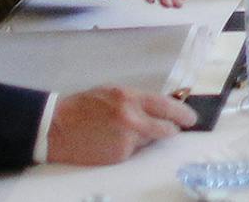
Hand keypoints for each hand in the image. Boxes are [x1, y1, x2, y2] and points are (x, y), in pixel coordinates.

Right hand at [44, 86, 197, 165]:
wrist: (56, 127)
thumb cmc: (84, 106)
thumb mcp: (113, 92)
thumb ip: (137, 100)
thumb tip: (162, 107)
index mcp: (130, 98)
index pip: (168, 106)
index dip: (183, 113)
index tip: (191, 118)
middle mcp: (132, 119)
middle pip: (167, 128)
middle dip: (174, 129)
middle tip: (175, 128)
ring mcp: (126, 140)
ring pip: (150, 141)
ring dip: (147, 137)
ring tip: (128, 131)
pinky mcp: (119, 156)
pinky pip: (134, 151)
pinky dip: (130, 147)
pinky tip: (114, 141)